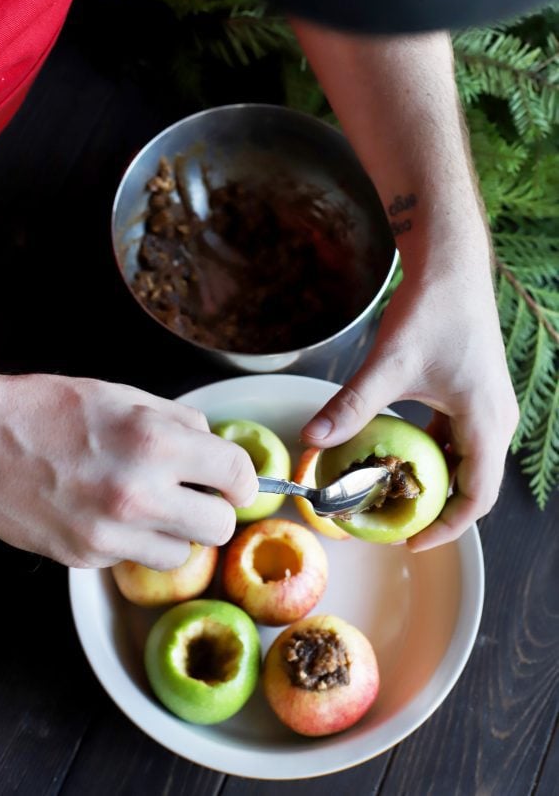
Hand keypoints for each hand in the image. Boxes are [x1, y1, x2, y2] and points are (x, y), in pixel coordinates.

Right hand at [0, 363, 257, 568]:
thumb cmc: (48, 409)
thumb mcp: (123, 395)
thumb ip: (179, 422)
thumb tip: (215, 445)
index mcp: (154, 440)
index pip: (237, 474)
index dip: (243, 477)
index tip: (235, 481)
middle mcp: (138, 492)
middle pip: (221, 526)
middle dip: (215, 510)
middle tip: (197, 496)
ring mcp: (111, 533)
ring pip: (184, 554)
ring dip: (177, 533)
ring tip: (151, 506)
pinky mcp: (86, 558)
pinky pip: (136, 559)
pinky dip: (135, 542)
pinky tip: (111, 514)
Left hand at [301, 261, 518, 549]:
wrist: (451, 266)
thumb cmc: (432, 310)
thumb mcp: (390, 364)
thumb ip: (353, 404)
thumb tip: (313, 438)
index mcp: (486, 422)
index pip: (477, 496)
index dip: (446, 528)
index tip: (409, 543)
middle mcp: (495, 420)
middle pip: (472, 484)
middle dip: (433, 508)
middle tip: (391, 521)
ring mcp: (486, 407)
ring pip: (463, 461)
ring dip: (430, 480)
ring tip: (389, 493)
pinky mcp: (472, 394)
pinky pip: (455, 438)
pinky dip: (429, 452)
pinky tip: (395, 451)